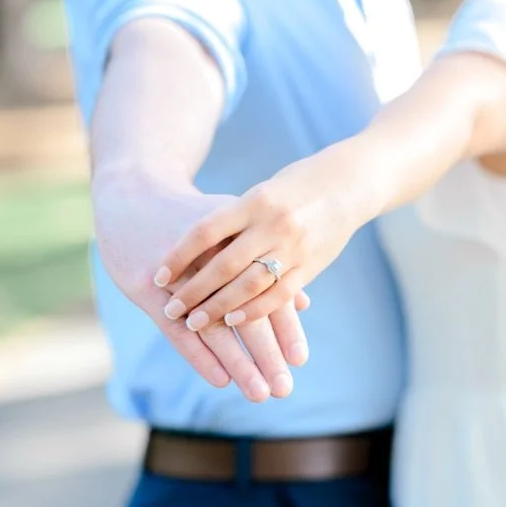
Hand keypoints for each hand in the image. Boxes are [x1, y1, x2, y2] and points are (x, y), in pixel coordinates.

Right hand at [92, 165, 309, 400]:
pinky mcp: (148, 286)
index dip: (284, 325)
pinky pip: (178, 328)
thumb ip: (270, 271)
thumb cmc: (191, 215)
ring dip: (238, 362)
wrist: (135, 190)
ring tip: (259, 393)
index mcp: (238, 243)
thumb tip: (305, 303)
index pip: (266, 290)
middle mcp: (213, 258)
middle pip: (246, 310)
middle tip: (285, 388)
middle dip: (267, 352)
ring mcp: (179, 273)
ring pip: (214, 325)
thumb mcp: (234, 232)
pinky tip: (220, 379)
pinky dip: (200, 354)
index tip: (301, 360)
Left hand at [154, 146, 360, 329]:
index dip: (179, 256)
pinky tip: (235, 321)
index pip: (206, 231)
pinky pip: (278, 294)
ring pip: (249, 284)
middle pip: (224, 264)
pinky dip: (254, 310)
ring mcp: (293, 246)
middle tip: (171, 310)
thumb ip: (234, 218)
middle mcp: (272, 224)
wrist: (348, 184)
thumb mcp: (262, 192)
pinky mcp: (310, 265)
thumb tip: (194, 247)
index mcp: (254, 201)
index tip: (157, 275)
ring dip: (219, 308)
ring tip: (195, 323)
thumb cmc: (296, 185)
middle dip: (194, 290)